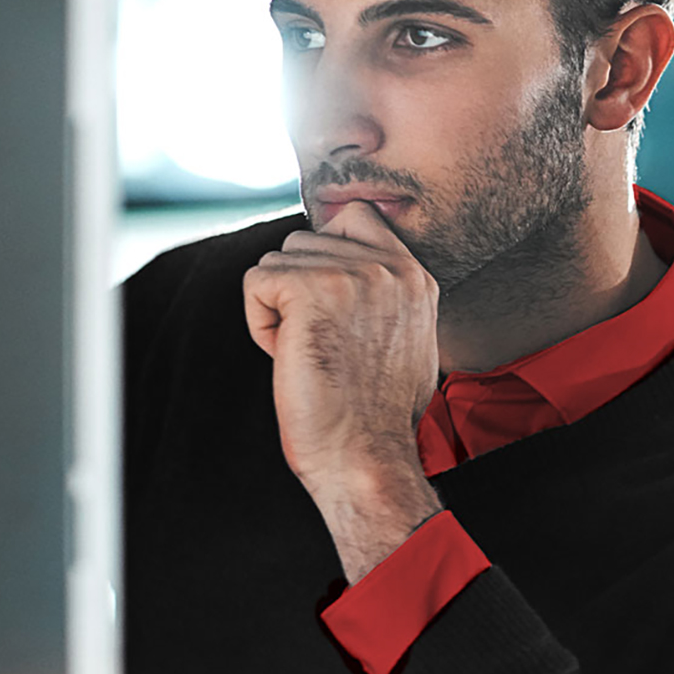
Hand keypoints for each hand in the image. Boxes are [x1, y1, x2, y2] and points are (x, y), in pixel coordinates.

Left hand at [244, 201, 442, 579]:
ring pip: (278, 261)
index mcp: (416, 277)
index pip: (358, 218)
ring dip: (278, 309)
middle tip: (320, 343)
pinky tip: (287, 356)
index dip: (326, 252)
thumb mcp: (405, 340)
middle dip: (298, 289)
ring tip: (308, 353)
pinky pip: (256, 281)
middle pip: (307, 240)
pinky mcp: (310, 288)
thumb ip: (384, 296)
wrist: (365, 456)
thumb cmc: (378, 416)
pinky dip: (260, 323)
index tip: (324, 302)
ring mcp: (352, 274)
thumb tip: (346, 272)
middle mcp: (391, 268)